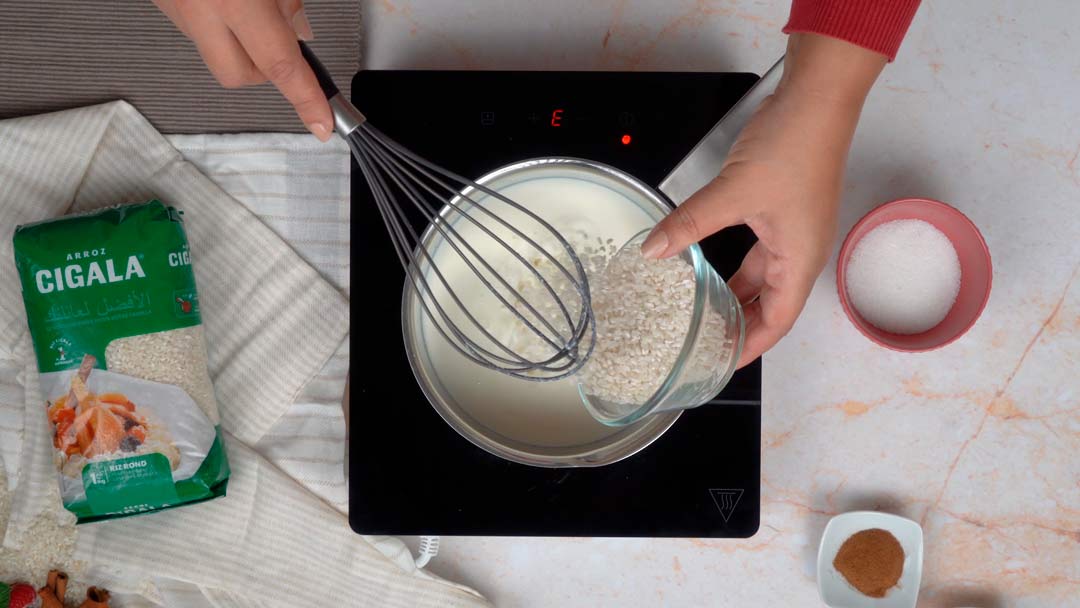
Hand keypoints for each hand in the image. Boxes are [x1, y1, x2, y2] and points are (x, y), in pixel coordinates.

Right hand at [152, 0, 332, 140]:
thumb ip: (287, 3)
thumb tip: (299, 34)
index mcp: (232, 0)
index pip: (280, 66)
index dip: (305, 99)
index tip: (322, 124)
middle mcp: (197, 11)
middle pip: (237, 77)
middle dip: (264, 71)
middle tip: (277, 38)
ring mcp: (172, 9)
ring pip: (214, 53)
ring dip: (238, 44)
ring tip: (246, 4)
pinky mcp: (156, 2)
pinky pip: (195, 29)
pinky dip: (214, 23)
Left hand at [640, 34, 886, 366]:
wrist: (816, 99)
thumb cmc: (793, 146)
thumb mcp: (732, 192)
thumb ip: (689, 224)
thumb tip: (655, 250)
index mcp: (800, 260)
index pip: (777, 322)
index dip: (749, 347)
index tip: (721, 364)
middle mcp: (801, 252)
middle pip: (771, 306)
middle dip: (741, 329)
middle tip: (706, 347)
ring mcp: (793, 231)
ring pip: (763, 280)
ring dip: (736, 299)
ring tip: (704, 317)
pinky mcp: (782, 211)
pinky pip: (758, 254)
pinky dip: (735, 269)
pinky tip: (709, 270)